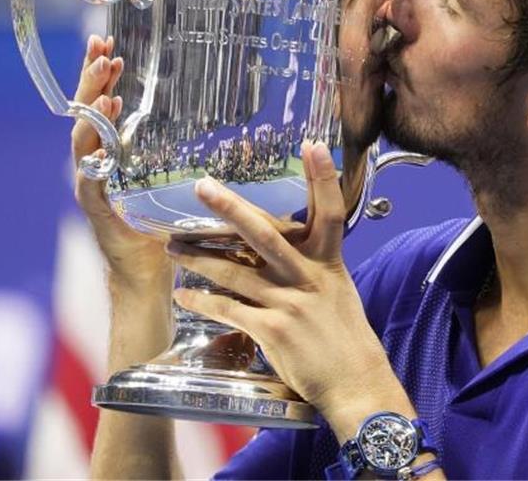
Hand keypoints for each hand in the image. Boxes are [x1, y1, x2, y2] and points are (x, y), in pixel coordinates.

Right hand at [71, 34, 170, 286]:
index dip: (101, 75)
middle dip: (91, 81)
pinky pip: (89, 183)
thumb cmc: (165, 224)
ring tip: (106, 92)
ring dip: (92, 116)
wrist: (147, 273)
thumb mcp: (174, 176)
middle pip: (86, 114)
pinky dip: (92, 162)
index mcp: (112, 151)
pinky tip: (98, 144)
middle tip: (101, 51)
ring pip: (83, 143)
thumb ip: (183, 148)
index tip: (107, 45)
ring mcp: (90, 186)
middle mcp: (95, 164)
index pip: (101, 104)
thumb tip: (226, 114)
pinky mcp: (96, 212)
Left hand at [168, 141, 402, 424]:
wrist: (355, 382)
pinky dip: (203, 301)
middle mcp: (308, 277)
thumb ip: (310, 266)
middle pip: (265, 234)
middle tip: (202, 187)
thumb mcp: (336, 290)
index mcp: (328, 262)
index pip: (330, 212)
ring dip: (199, 258)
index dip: (323, 178)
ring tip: (172, 246)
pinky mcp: (272, 331)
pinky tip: (184, 296)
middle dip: (230, 209)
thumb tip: (279, 247)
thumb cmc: (344, 337)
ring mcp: (289, 303)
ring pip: (234, 271)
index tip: (313, 145)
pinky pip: (228, 310)